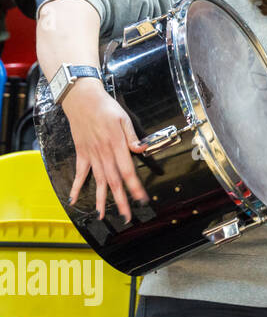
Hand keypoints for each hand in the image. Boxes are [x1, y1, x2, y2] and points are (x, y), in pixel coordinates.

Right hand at [62, 80, 147, 220]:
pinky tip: (74, 199)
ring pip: (98, 181)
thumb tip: (141, 150)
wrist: (81, 100)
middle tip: (127, 216)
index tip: (142, 199)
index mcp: (116, 145)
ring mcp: (91, 155)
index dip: (135, 187)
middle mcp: (103, 153)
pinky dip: (77, 186)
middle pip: (114, 181)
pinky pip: (80, 173)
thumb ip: (132, 137)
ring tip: (102, 215)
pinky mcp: (82, 153)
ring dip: (101, 199)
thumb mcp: (124, 118)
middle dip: (121, 201)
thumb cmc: (105, 107)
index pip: (127, 171)